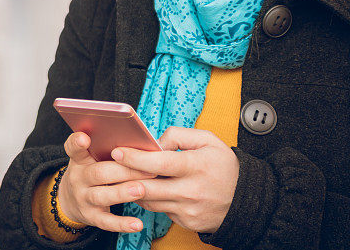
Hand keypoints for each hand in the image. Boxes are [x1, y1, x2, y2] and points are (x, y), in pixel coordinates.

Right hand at [58, 132, 156, 232]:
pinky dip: (122, 224)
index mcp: (79, 160)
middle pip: (99, 173)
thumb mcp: (89, 159)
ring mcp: (83, 198)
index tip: (85, 138)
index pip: (73, 148)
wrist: (71, 200)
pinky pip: (106, 221)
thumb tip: (139, 145)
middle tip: (148, 168)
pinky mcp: (91, 217)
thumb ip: (105, 150)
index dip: (77, 143)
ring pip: (102, 196)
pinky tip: (137, 224)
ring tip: (141, 190)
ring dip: (122, 193)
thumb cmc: (91, 172)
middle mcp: (78, 178)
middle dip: (124, 171)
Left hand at [111, 127, 238, 232]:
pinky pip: (160, 210)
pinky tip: (146, 189)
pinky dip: (150, 199)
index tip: (118, 152)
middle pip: (148, 187)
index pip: (159, 163)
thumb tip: (155, 143)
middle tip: (111, 166)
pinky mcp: (187, 222)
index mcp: (196, 167)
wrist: (247, 200)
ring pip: (149, 200)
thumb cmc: (224, 166)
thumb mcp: (208, 140)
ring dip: (134, 189)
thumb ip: (179, 135)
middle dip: (125, 177)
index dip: (135, 158)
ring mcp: (188, 209)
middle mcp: (191, 190)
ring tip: (126, 176)